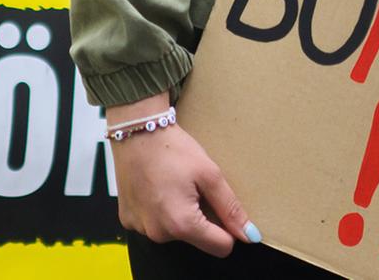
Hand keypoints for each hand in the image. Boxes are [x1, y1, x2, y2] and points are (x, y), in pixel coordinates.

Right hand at [109, 101, 256, 256]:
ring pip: (175, 232)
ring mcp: (140, 229)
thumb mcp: (209, 174)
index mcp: (182, 224)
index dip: (228, 229)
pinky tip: (157, 188)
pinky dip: (159, 210)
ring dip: (180, 215)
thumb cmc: (173, 149)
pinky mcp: (128, 221)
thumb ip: (230, 208)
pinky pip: (154, 224)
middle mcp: (159, 234)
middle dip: (201, 218)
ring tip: (173, 186)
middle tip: (193, 188)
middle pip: (197, 239)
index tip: (219, 205)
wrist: (136, 130)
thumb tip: (250, 235)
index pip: (221, 247)